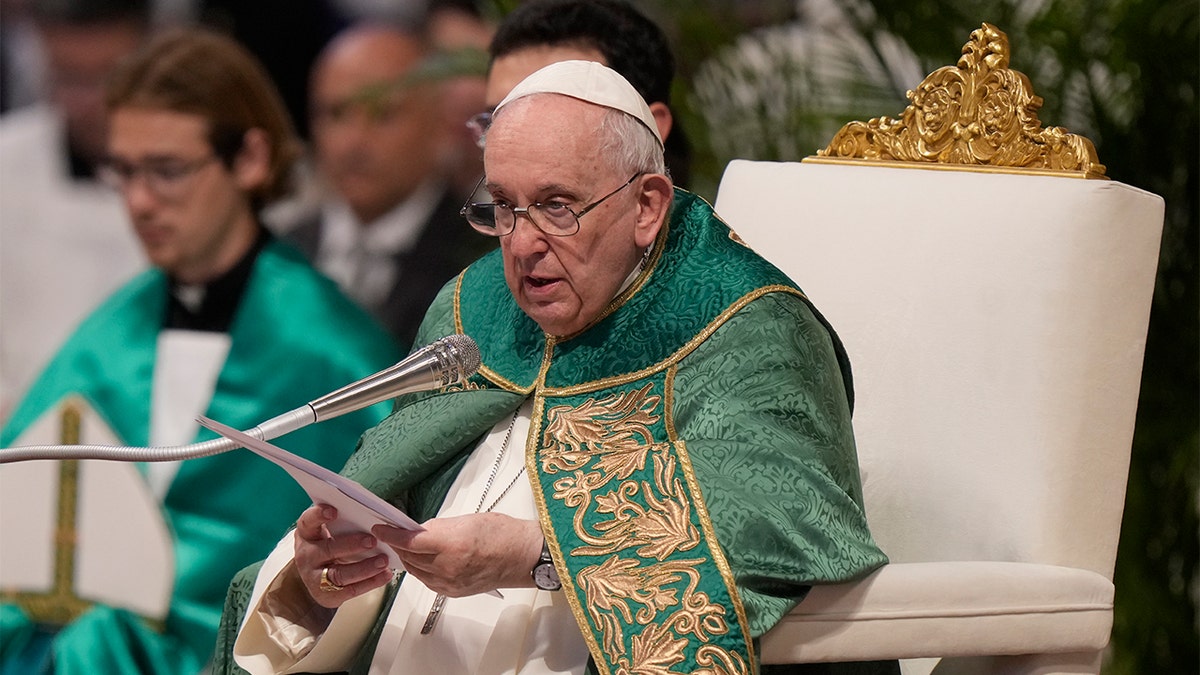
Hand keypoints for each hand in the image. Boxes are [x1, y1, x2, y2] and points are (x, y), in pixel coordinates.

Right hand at [294, 504, 392, 607]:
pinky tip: (385, 574)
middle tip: (372, 541)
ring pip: (340, 574)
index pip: (308, 522)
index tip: (334, 511)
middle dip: (351, 545)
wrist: (316, 578)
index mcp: (307, 534)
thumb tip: (372, 516)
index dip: (318, 515)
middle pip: (328, 549)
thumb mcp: (328, 533)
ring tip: (383, 561)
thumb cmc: (329, 546)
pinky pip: (351, 590)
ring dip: (365, 567)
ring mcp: (314, 578)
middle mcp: (306, 556)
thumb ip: (342, 523)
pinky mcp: (326, 595)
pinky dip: (371, 582)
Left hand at [373, 513, 542, 596]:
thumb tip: (418, 531)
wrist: (523, 557)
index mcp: (450, 544)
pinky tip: (421, 560)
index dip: (391, 534)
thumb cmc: (503, 534)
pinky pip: (427, 581)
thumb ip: (438, 527)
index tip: (381, 528)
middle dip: (398, 545)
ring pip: (415, 572)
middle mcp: (447, 567)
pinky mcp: (454, 592)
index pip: (409, 541)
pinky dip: (420, 570)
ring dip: (407, 558)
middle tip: (393, 533)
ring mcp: (450, 583)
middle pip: (409, 557)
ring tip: (405, 546)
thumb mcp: (466, 519)